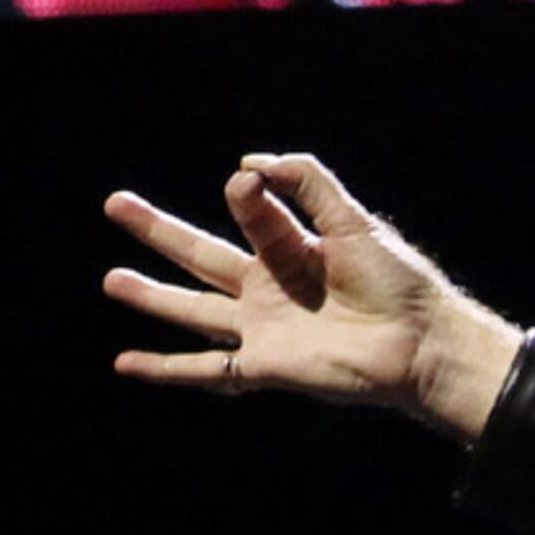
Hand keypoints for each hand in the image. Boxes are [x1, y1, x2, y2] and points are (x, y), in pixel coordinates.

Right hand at [104, 154, 522, 439]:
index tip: (250, 184)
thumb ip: (307, 182)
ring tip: (111, 280)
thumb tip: (249, 166)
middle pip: (201, 255)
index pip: (251, 211)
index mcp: (292, 249)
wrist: (422, 343)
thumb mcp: (354, 220)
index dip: (247, 194)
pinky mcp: (266, 364)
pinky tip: (126, 364)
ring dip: (151, 297)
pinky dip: (166, 369)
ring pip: (194, 310)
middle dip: (158, 230)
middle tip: (114, 203)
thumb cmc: (399, 284)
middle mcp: (271, 287)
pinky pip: (208, 368)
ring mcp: (264, 328)